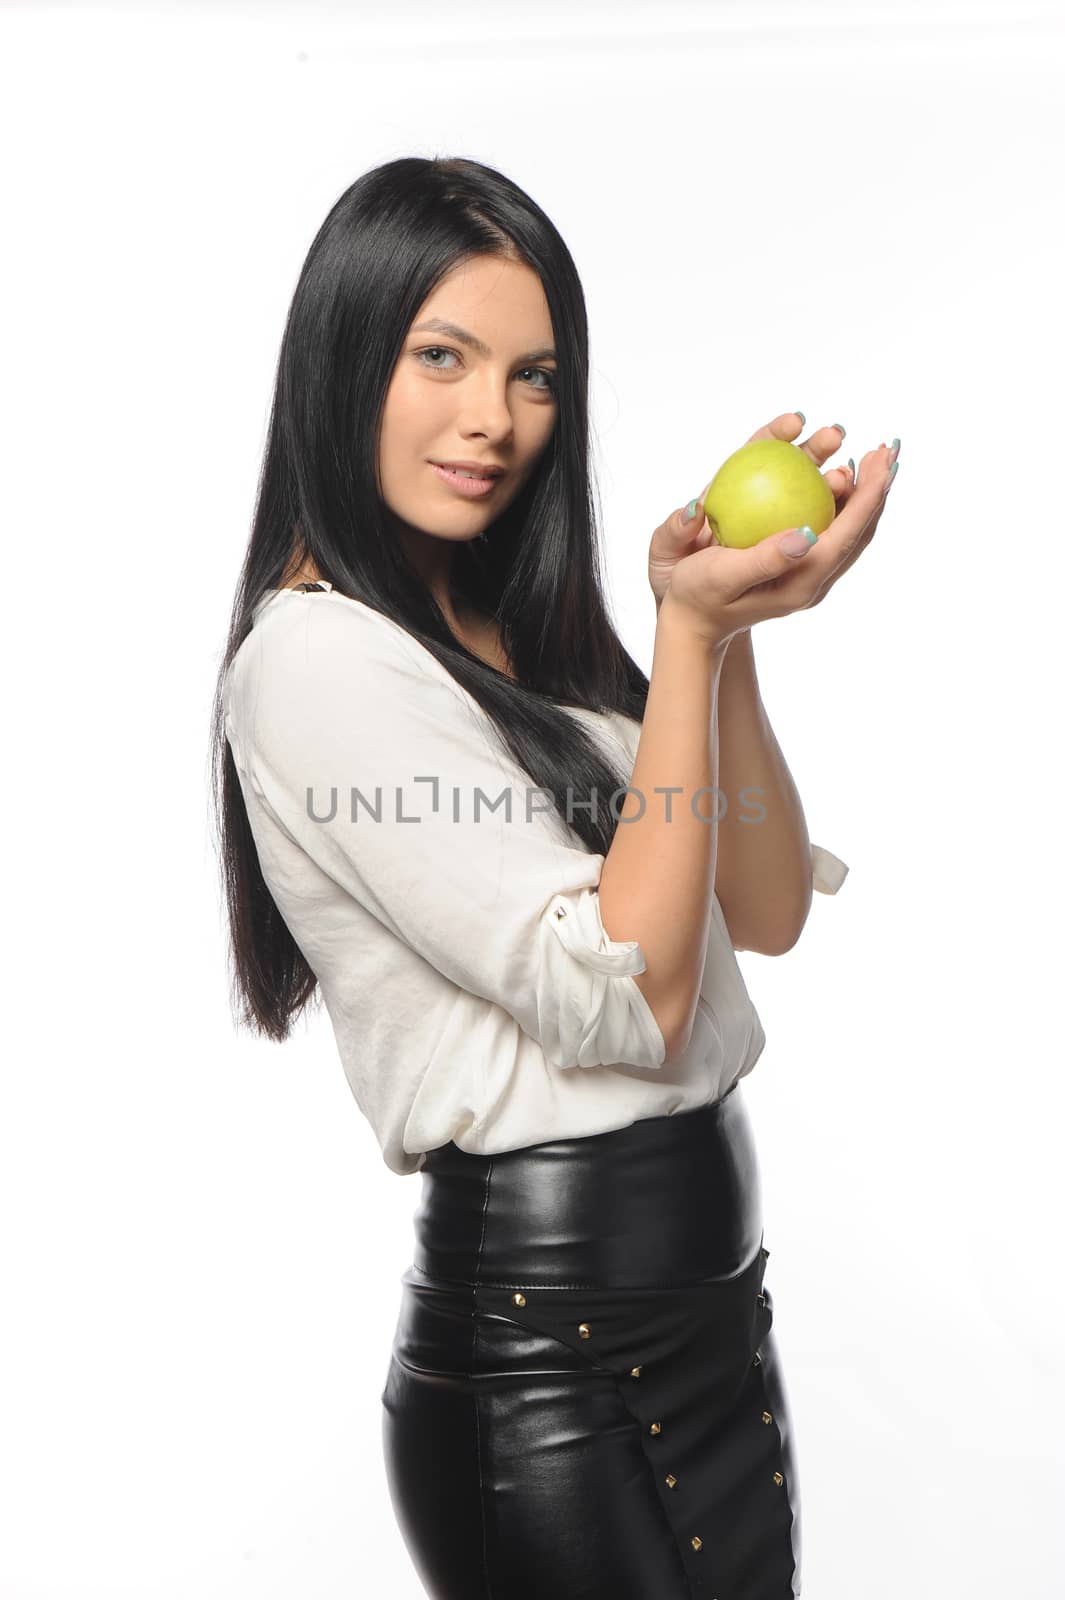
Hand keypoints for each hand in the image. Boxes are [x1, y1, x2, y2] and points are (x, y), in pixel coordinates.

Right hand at [660, 440, 896, 649]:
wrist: (689, 621)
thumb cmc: (697, 596)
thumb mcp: (721, 576)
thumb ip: (763, 558)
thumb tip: (806, 535)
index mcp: (800, 583)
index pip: (846, 536)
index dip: (868, 497)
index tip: (880, 461)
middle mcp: (811, 579)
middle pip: (858, 531)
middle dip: (876, 489)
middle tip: (885, 449)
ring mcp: (806, 572)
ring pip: (848, 530)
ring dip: (862, 492)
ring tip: (869, 457)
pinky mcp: (796, 564)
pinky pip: (829, 528)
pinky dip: (839, 498)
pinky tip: (834, 473)